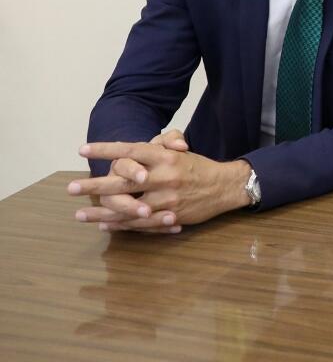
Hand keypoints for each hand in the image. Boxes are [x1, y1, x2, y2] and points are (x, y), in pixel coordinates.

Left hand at [70, 141, 249, 230]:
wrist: (225, 187)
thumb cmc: (198, 167)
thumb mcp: (181, 150)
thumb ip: (163, 142)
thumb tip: (145, 143)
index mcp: (165, 156)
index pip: (130, 151)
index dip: (105, 150)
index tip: (82, 149)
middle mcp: (163, 176)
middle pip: (122, 181)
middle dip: (94, 185)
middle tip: (71, 188)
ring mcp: (166, 199)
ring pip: (127, 207)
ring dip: (102, 212)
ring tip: (80, 214)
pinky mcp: (169, 216)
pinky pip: (140, 223)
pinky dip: (121, 225)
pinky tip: (104, 225)